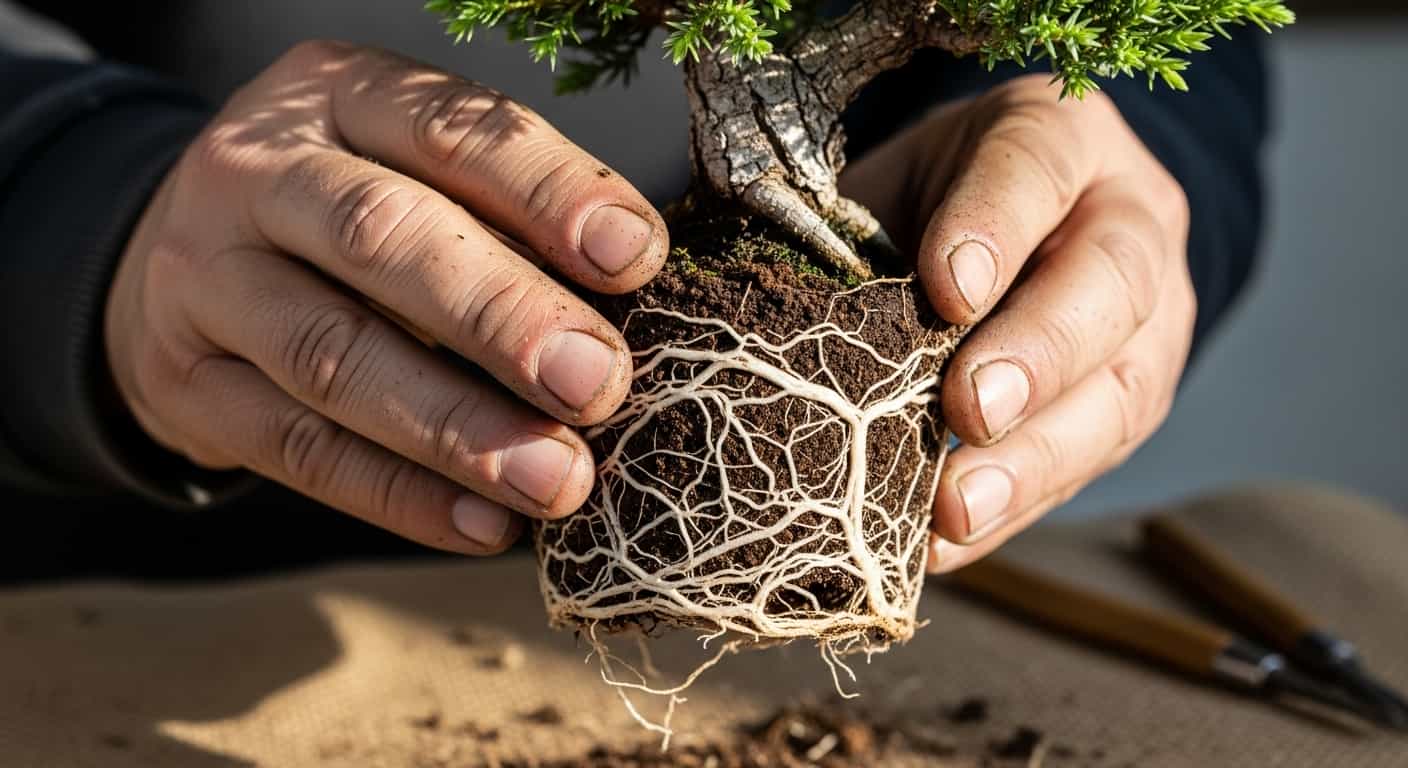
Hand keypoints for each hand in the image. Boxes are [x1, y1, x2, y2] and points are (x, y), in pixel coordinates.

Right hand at [105, 41, 666, 554]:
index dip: (545, 193)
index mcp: (337, 94)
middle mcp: (256, 172)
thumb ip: (508, 218)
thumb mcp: (416, 168)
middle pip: (379, 237)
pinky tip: (486, 527)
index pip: (447, 131)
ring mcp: (206, 281)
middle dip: (501, 316)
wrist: (185, 256)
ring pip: (332, 355)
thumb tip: (627, 307)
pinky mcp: (189, 386)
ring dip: (457, 429)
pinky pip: (298, 451)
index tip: (634, 259)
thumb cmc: (354, 204)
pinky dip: (401, 496)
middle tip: (596, 383)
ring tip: (557, 479)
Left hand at [840, 74, 1194, 571]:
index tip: (947, 289)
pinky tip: (948, 540)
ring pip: (1119, 389)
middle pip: (1109, 283)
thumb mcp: (899, 185)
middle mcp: (1127, 220)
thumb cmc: (933, 203)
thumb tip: (803, 329)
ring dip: (1033, 459)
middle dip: (1037, 353)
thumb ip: (873, 235)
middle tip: (969, 409)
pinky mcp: (1134, 398)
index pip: (1037, 166)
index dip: (995, 226)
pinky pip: (1090, 460)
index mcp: (1060, 138)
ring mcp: (1150, 318)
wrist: (1012, 231)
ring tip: (957, 508)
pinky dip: (1016, 507)